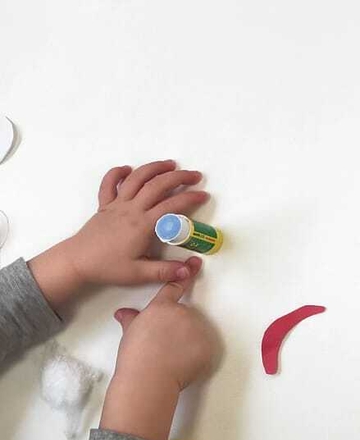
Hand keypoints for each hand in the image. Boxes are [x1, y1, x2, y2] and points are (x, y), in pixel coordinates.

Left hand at [28, 161, 208, 311]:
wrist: (76, 263)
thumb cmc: (107, 267)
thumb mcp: (137, 274)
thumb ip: (164, 271)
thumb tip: (189, 270)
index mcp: (142, 225)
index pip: (172, 205)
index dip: (190, 198)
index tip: (203, 195)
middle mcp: (131, 209)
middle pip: (158, 184)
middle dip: (180, 177)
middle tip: (195, 176)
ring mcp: (116, 204)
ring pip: (137, 178)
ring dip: (155, 167)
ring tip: (170, 164)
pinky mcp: (104, 204)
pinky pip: (109, 184)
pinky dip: (118, 173)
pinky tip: (128, 169)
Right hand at [100, 281, 218, 439]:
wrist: (147, 379)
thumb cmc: (135, 357)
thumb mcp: (129, 333)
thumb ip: (131, 319)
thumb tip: (123, 312)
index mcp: (162, 308)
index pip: (174, 288)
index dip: (186, 274)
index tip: (195, 263)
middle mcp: (182, 313)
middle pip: (184, 317)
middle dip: (177, 330)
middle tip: (163, 347)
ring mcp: (197, 328)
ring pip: (194, 333)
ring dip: (186, 343)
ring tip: (170, 358)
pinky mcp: (207, 345)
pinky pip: (203, 350)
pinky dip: (195, 358)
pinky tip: (181, 366)